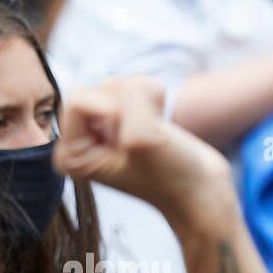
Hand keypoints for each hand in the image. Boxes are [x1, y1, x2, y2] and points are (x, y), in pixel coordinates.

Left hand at [53, 76, 236, 232]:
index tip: (131, 140)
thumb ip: (129, 99)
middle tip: (148, 140)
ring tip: (156, 133)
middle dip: (130, 106)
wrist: (202, 191)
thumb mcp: (143, 138)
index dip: (111, 110)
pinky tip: (161, 124)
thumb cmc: (170, 175)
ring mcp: (103, 126)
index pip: (76, 98)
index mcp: (70, 153)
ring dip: (146, 103)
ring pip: (120, 84)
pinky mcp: (127, 115)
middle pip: (98, 88)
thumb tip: (133, 82)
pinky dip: (156, 98)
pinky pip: (138, 83)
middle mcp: (80, 138)